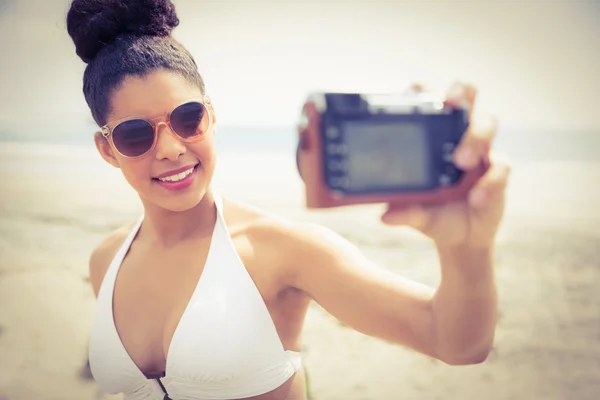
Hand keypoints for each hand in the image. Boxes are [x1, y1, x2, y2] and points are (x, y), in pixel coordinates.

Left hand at [381, 82, 510, 248]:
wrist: (461, 238)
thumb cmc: (434, 215)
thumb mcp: (417, 214)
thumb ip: (405, 212)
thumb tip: (384, 217)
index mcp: (435, 139)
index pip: (433, 106)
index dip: (426, 91)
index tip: (415, 86)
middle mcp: (459, 137)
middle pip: (467, 99)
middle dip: (461, 93)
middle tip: (452, 102)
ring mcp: (482, 151)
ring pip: (488, 123)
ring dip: (475, 138)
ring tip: (461, 162)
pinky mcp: (499, 171)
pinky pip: (501, 166)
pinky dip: (490, 181)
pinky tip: (477, 197)